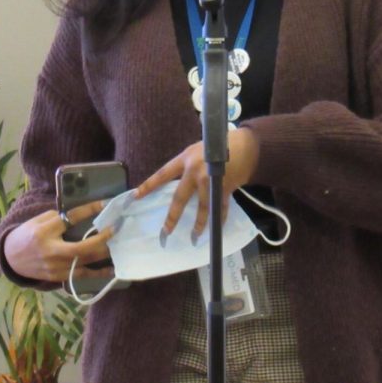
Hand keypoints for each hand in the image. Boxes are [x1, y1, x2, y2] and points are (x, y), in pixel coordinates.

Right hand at [3, 201, 114, 281]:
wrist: (11, 259)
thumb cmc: (26, 235)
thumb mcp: (37, 220)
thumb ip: (58, 218)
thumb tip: (82, 216)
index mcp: (44, 232)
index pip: (70, 219)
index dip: (89, 210)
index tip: (105, 203)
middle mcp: (50, 251)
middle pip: (81, 248)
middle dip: (102, 239)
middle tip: (117, 228)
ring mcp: (55, 268)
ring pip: (84, 264)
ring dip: (103, 256)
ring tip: (119, 246)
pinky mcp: (59, 278)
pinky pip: (82, 276)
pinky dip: (98, 273)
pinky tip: (112, 269)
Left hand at [134, 127, 259, 240]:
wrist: (245, 147)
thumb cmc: (219, 146)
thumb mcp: (197, 150)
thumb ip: (188, 166)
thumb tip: (179, 183)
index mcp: (185, 158)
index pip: (163, 174)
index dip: (149, 185)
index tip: (136, 196)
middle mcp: (195, 170)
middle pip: (180, 197)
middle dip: (172, 216)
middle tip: (165, 231)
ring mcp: (210, 180)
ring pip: (202, 207)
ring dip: (199, 223)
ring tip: (194, 236)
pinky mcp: (225, 188)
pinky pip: (219, 208)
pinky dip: (219, 219)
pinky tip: (216, 227)